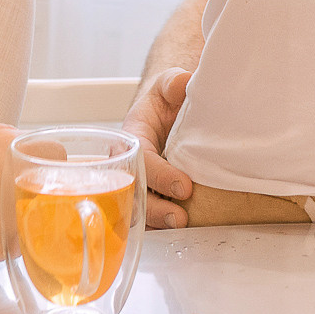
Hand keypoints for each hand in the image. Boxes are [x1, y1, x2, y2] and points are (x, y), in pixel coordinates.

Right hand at [122, 68, 194, 228]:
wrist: (167, 112)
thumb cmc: (165, 100)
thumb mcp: (169, 85)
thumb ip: (174, 82)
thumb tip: (185, 83)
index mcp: (132, 137)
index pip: (140, 159)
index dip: (160, 175)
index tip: (185, 186)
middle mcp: (129, 163)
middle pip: (132, 191)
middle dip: (154, 207)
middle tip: (180, 217)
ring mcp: (137, 182)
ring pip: (136, 208)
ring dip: (156, 221)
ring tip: (181, 224)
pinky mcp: (149, 195)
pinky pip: (146, 215)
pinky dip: (158, 226)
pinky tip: (179, 231)